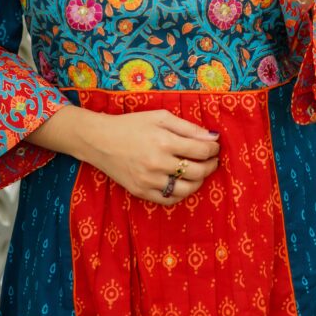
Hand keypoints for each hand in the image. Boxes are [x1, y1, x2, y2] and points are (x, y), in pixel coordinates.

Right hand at [83, 109, 220, 206]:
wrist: (100, 140)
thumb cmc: (132, 124)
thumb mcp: (160, 116)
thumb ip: (188, 127)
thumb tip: (212, 137)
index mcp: (164, 141)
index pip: (201, 150)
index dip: (213, 149)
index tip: (215, 146)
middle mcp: (158, 163)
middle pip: (198, 171)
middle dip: (211, 165)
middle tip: (212, 160)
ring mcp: (150, 180)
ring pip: (186, 189)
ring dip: (199, 181)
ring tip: (200, 172)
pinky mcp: (141, 192)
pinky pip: (169, 199)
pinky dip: (181, 193)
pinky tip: (183, 183)